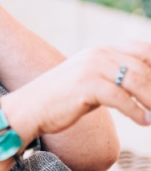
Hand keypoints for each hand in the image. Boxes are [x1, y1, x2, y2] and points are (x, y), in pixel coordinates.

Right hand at [5, 41, 150, 138]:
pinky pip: (121, 97)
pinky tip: (144, 122)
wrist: (30, 107)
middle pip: (142, 67)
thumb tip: (141, 87)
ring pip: (135, 80)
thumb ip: (112, 78)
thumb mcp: (89, 82)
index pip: (142, 49)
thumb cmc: (60, 99)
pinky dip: (137, 112)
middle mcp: (97, 55)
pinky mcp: (85, 86)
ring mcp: (90, 69)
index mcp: (99, 52)